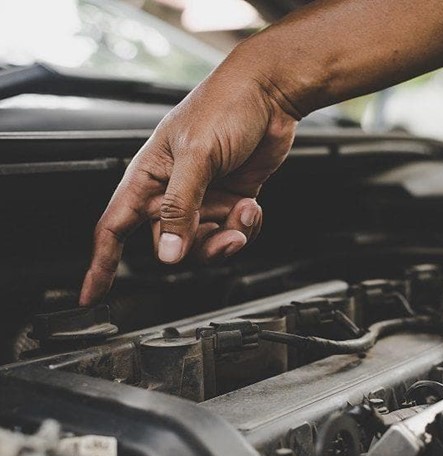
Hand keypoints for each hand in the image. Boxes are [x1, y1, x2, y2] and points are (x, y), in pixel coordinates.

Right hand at [79, 58, 297, 305]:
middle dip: (199, 247)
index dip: (101, 263)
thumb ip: (180, 207)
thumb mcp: (197, 156)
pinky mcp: (231, 200)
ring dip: (229, 235)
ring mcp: (204, 198)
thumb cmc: (226, 107)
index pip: (114, 227)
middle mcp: (173, 191)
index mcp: (149, 176)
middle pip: (171, 244)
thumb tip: (167, 252)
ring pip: (206, 243)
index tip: (92, 294)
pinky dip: (245, 227)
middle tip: (223, 230)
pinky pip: (233, 232)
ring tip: (244, 210)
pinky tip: (252, 206)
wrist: (270, 95)